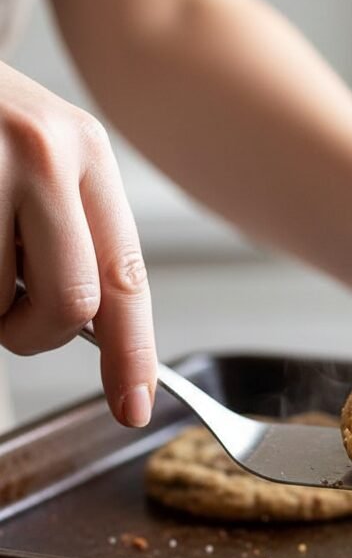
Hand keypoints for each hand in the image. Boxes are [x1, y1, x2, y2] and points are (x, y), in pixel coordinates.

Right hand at [0, 63, 155, 425]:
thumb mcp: (31, 157)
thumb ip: (68, 234)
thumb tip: (93, 331)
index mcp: (84, 152)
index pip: (125, 277)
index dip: (132, 354)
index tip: (133, 406)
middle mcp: (45, 151)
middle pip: (71, 304)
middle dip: (33, 333)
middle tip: (2, 316)